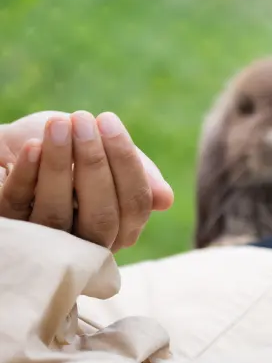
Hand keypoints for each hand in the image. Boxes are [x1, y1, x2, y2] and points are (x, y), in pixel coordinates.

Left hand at [0, 111, 173, 250]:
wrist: (18, 151)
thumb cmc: (70, 150)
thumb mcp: (108, 155)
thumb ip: (139, 173)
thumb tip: (165, 200)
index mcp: (120, 228)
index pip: (135, 206)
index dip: (127, 164)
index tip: (109, 120)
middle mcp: (88, 243)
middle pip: (101, 217)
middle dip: (94, 164)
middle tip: (83, 119)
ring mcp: (47, 243)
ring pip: (57, 215)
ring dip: (59, 164)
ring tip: (59, 123)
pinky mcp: (13, 233)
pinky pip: (19, 208)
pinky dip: (28, 174)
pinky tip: (34, 145)